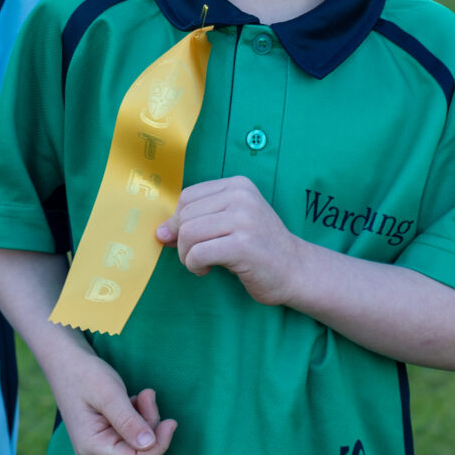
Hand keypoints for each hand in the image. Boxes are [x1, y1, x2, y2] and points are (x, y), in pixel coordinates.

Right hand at [42, 346, 175, 454]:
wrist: (66, 362)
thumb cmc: (84, 374)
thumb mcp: (108, 393)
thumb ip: (128, 420)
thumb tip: (149, 444)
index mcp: (91, 448)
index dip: (158, 445)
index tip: (171, 422)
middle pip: (138, 452)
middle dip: (150, 424)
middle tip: (147, 393)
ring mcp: (98, 450)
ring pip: (138, 444)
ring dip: (146, 418)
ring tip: (142, 393)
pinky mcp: (105, 441)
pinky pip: (132, 437)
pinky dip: (139, 418)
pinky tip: (132, 399)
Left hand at [155, 176, 309, 306]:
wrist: (296, 270)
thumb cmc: (258, 248)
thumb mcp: (230, 223)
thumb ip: (198, 220)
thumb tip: (159, 231)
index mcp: (238, 185)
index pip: (187, 197)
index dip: (177, 221)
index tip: (184, 240)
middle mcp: (241, 197)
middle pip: (185, 215)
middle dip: (180, 240)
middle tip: (194, 257)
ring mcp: (243, 219)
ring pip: (188, 233)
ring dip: (186, 255)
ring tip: (200, 264)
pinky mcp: (243, 245)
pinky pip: (198, 253)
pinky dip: (194, 265)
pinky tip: (206, 270)